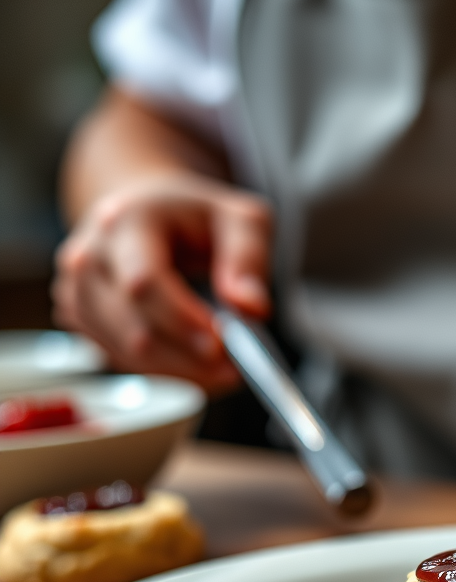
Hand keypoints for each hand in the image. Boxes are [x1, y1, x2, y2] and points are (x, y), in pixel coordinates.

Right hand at [53, 173, 271, 391]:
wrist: (147, 211)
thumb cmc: (196, 217)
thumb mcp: (240, 219)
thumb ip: (249, 259)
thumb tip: (251, 308)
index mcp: (127, 221)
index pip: (145, 283)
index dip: (183, 321)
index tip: (222, 344)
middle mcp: (90, 255)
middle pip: (135, 327)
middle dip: (191, 358)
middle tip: (235, 367)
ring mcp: (77, 288)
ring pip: (127, 352)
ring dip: (181, 370)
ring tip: (222, 365)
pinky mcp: (78, 315)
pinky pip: (120, 359)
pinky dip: (163, 370)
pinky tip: (193, 360)